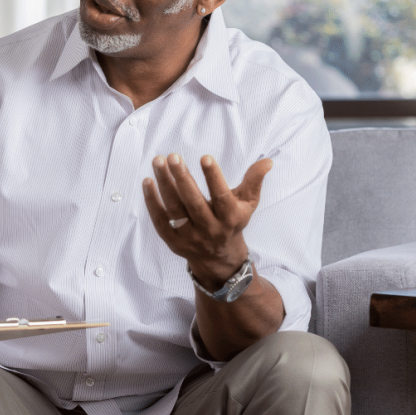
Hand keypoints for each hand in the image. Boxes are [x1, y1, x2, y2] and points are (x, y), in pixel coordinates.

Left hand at [142, 153, 271, 288]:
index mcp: (230, 219)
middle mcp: (210, 230)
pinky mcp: (173, 242)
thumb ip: (254, 181)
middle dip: (183, 178)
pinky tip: (148, 181)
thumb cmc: (233, 222)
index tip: (205, 157)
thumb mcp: (247, 203)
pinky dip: (152, 202)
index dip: (214, 178)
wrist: (219, 258)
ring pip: (174, 210)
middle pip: (194, 203)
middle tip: (173, 156)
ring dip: (165, 185)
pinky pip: (160, 221)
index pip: (221, 197)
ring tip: (158, 161)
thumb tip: (267, 161)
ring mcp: (190, 237)